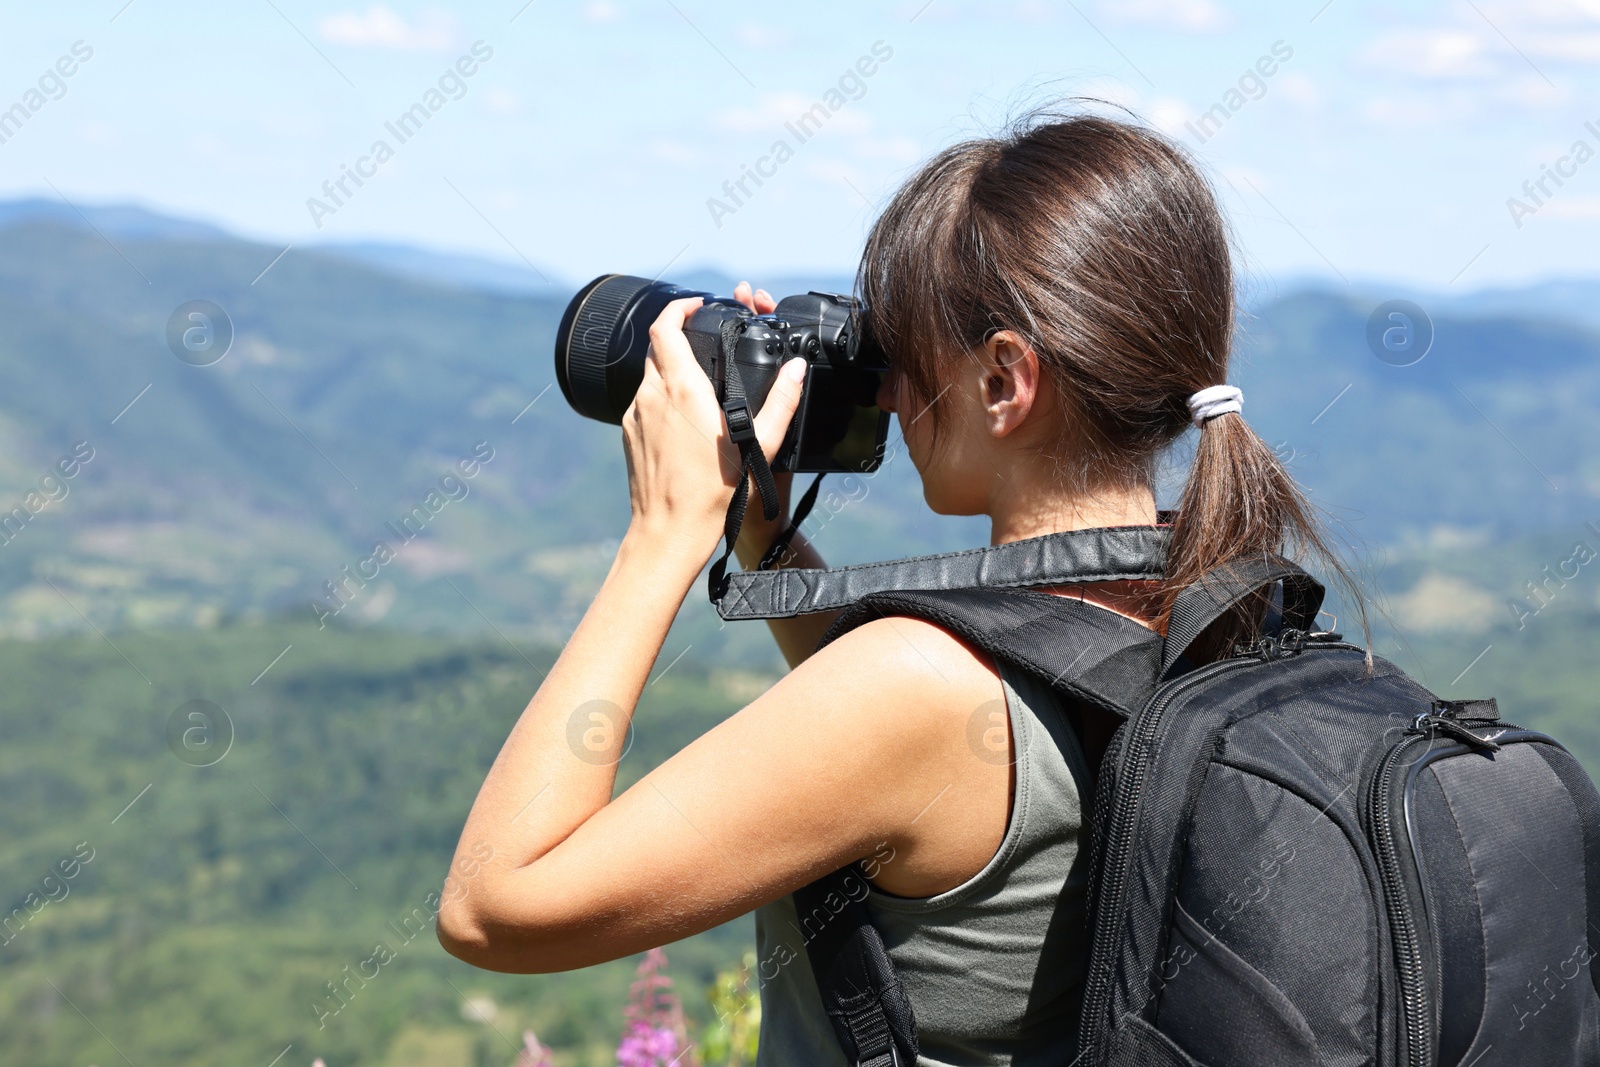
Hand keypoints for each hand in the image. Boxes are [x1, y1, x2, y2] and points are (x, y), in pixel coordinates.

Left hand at [621, 288, 805, 554]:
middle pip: (656, 346)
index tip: (698, 306)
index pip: (665, 327)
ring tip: (699, 379)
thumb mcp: (758, 446)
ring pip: (648, 373)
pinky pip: (643, 400)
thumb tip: (798, 370)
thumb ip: (781, 403)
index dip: (680, 308)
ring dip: (670, 366)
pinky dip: (661, 395)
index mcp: (681, 389)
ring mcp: (635, 414)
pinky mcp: (627, 432)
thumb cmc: (711, 494)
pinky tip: (684, 416)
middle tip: (705, 339)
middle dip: (678, 335)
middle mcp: (651, 395)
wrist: (668, 532)